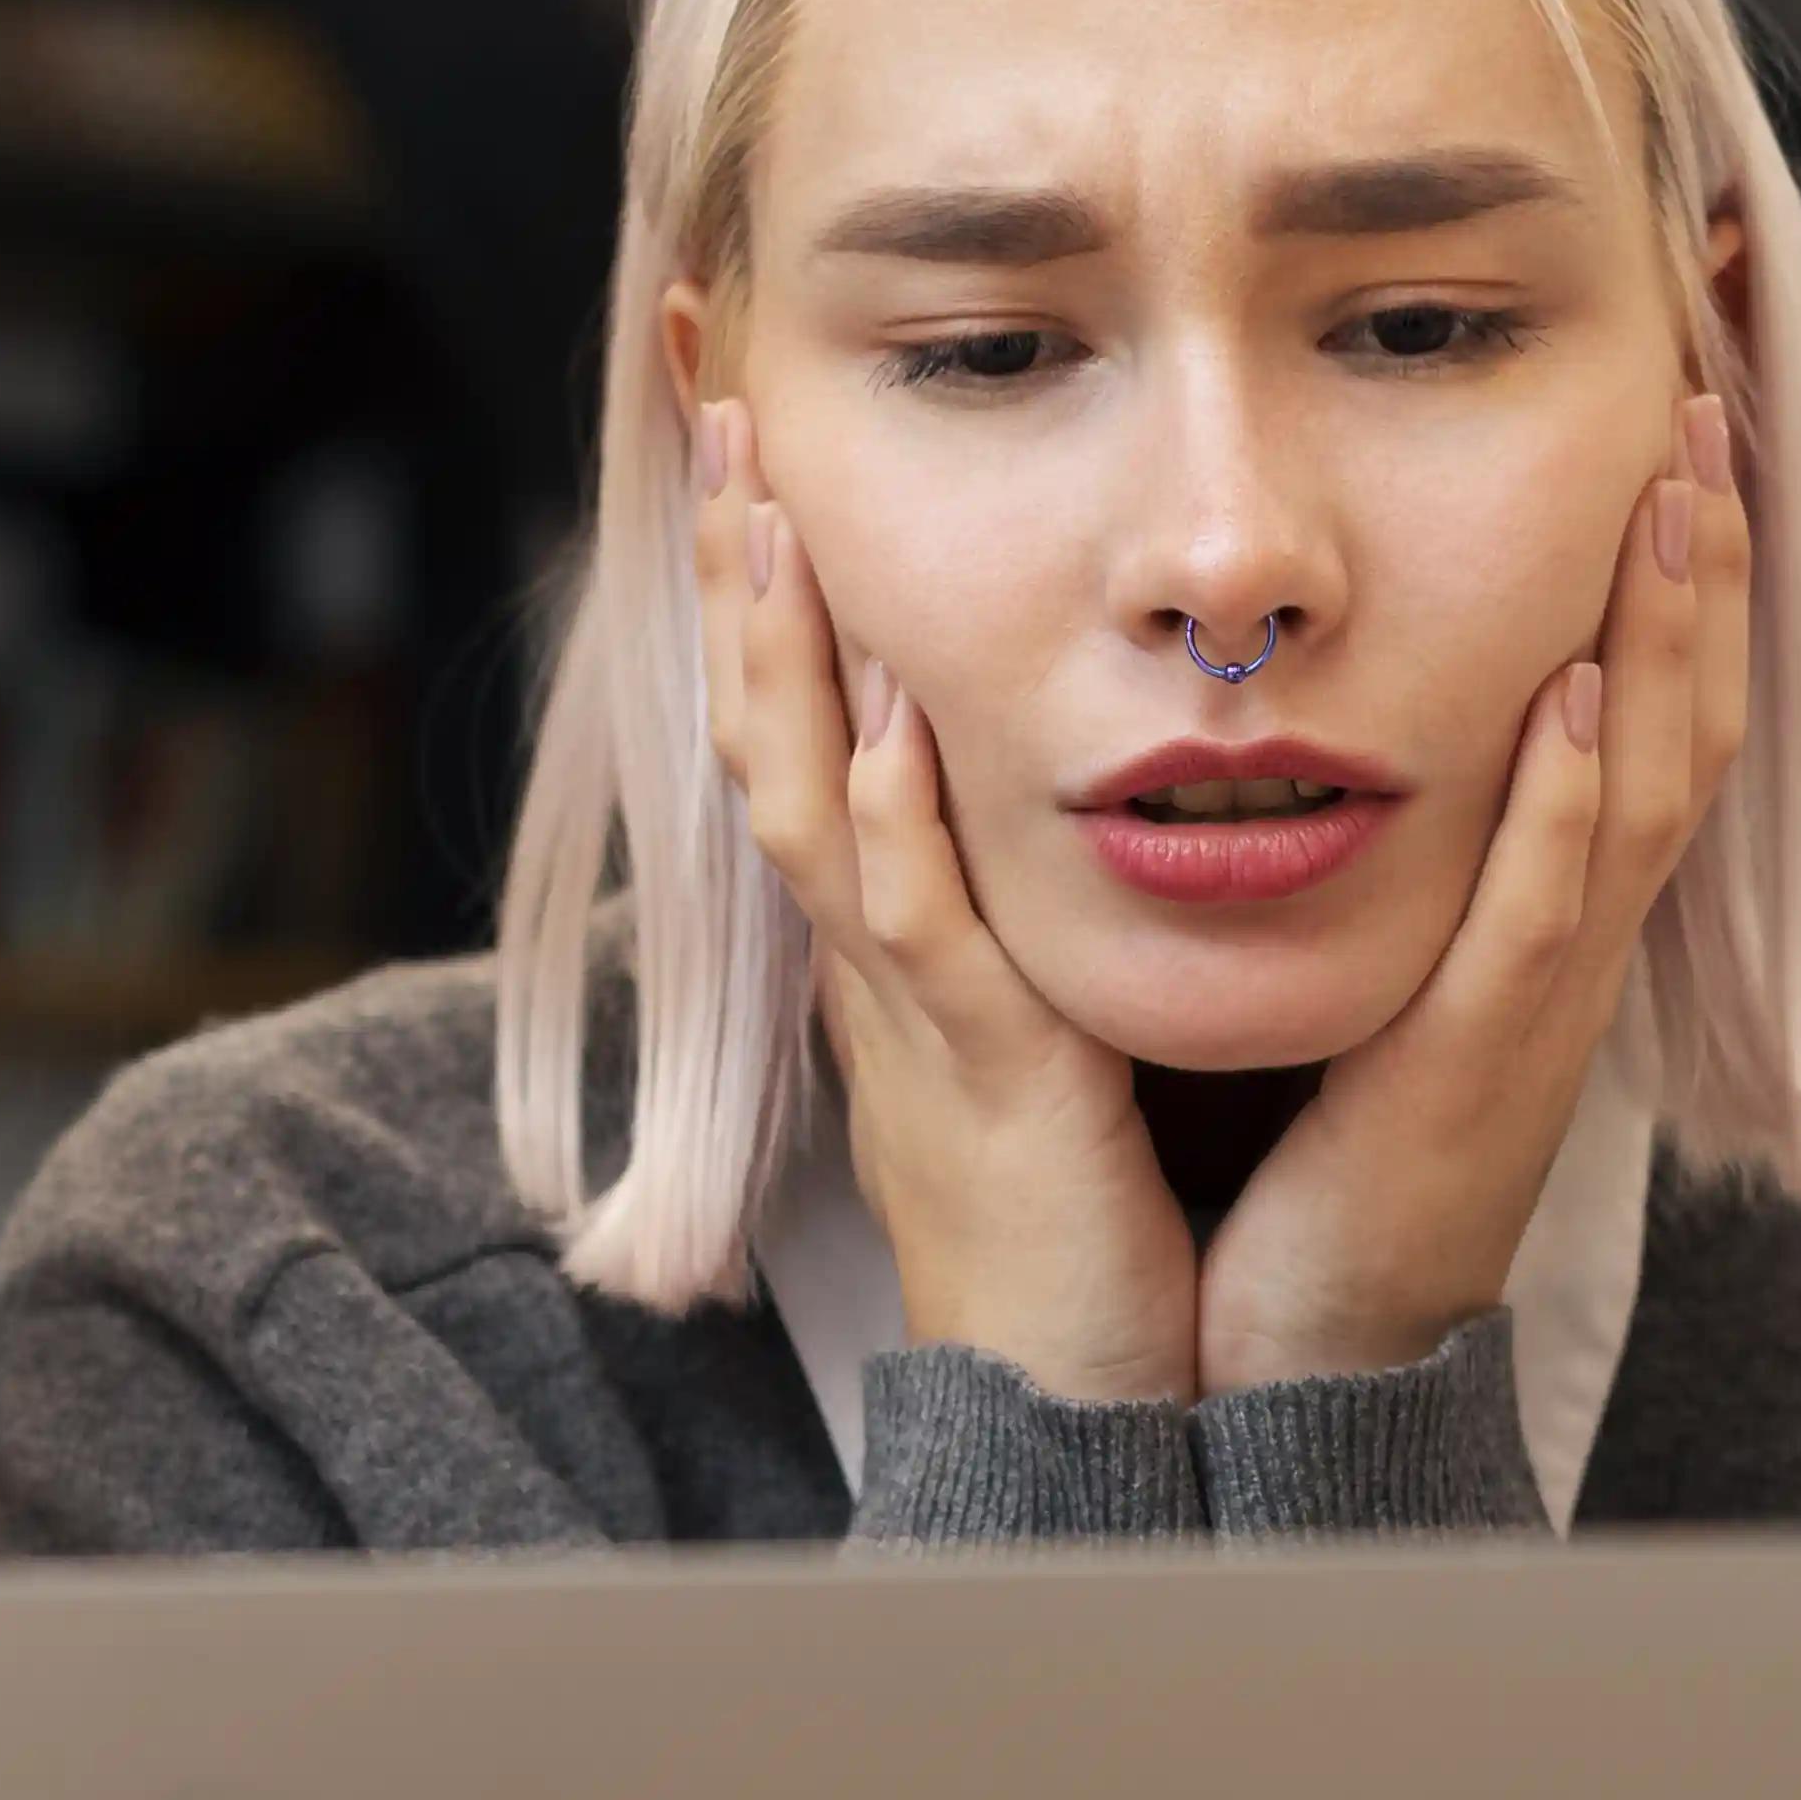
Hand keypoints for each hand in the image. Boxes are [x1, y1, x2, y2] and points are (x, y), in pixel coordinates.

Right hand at [690, 400, 1199, 1401]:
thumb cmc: (1087, 1222)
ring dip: (774, 654)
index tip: (748, 423)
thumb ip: (1022, 906)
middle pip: (762, 723)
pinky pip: (912, 927)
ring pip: (801, 801)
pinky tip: (878, 716)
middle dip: (732, 563)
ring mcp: (905, 1012)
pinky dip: (885, 820)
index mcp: (895, 931)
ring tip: (756, 510)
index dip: (763, 576)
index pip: (801, 713)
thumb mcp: (1042, 1021)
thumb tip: (1020, 779)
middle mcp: (872, 954)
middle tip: (712, 395)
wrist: (1085, 1403)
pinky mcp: (973, 1076)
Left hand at [1197, 393, 1750, 1392]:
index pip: (1643, 723)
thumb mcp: (1372, 987)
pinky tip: (1567, 694)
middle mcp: (1566, 957)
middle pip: (1680, 731)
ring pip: (1638, 797)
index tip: (1672, 441)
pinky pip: (1538, 918)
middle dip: (1701, 572)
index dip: (1678, 588)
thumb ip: (1391, 872)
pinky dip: (1561, 802)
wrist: (1293, 1366)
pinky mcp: (1471, 1071)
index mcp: (1541, 930)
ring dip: (1663, 642)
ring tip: (1672, 501)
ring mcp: (1535, 1013)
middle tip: (1705, 418)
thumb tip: (1366, 735)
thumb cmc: (1309, 1178)